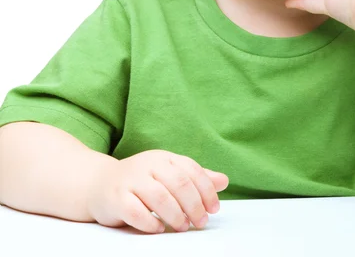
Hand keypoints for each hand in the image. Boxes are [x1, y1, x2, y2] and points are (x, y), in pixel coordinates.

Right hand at [87, 149, 228, 233]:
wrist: (99, 184)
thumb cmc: (141, 182)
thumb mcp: (168, 175)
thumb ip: (195, 179)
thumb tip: (224, 181)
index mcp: (164, 158)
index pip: (191, 170)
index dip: (206, 190)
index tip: (214, 209)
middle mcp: (148, 165)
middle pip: (178, 183)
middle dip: (194, 205)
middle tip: (200, 221)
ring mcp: (131, 180)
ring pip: (159, 197)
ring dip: (175, 215)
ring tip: (182, 227)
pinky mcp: (116, 197)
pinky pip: (136, 211)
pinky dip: (150, 222)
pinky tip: (158, 228)